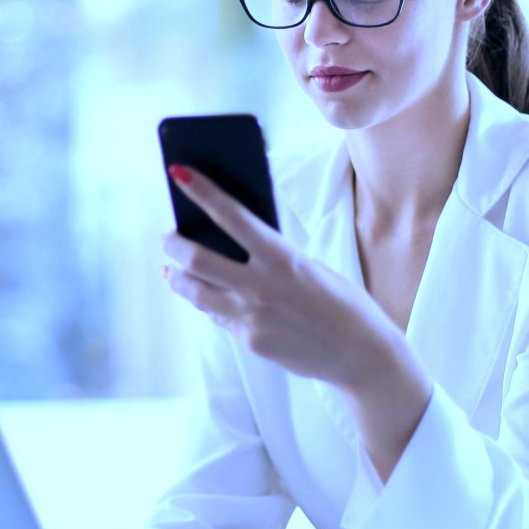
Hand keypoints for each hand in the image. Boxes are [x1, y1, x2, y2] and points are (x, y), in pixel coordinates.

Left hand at [162, 164, 414, 396]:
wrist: (362, 356)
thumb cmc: (341, 303)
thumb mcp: (309, 268)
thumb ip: (270, 259)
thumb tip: (228, 249)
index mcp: (283, 258)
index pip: (232, 216)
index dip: (201, 191)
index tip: (177, 172)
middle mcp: (262, 287)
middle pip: (196, 259)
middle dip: (173, 243)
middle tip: (167, 235)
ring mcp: (252, 318)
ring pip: (195, 293)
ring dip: (176, 278)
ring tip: (170, 269)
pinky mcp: (251, 342)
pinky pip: (219, 318)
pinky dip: (211, 304)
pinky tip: (208, 298)